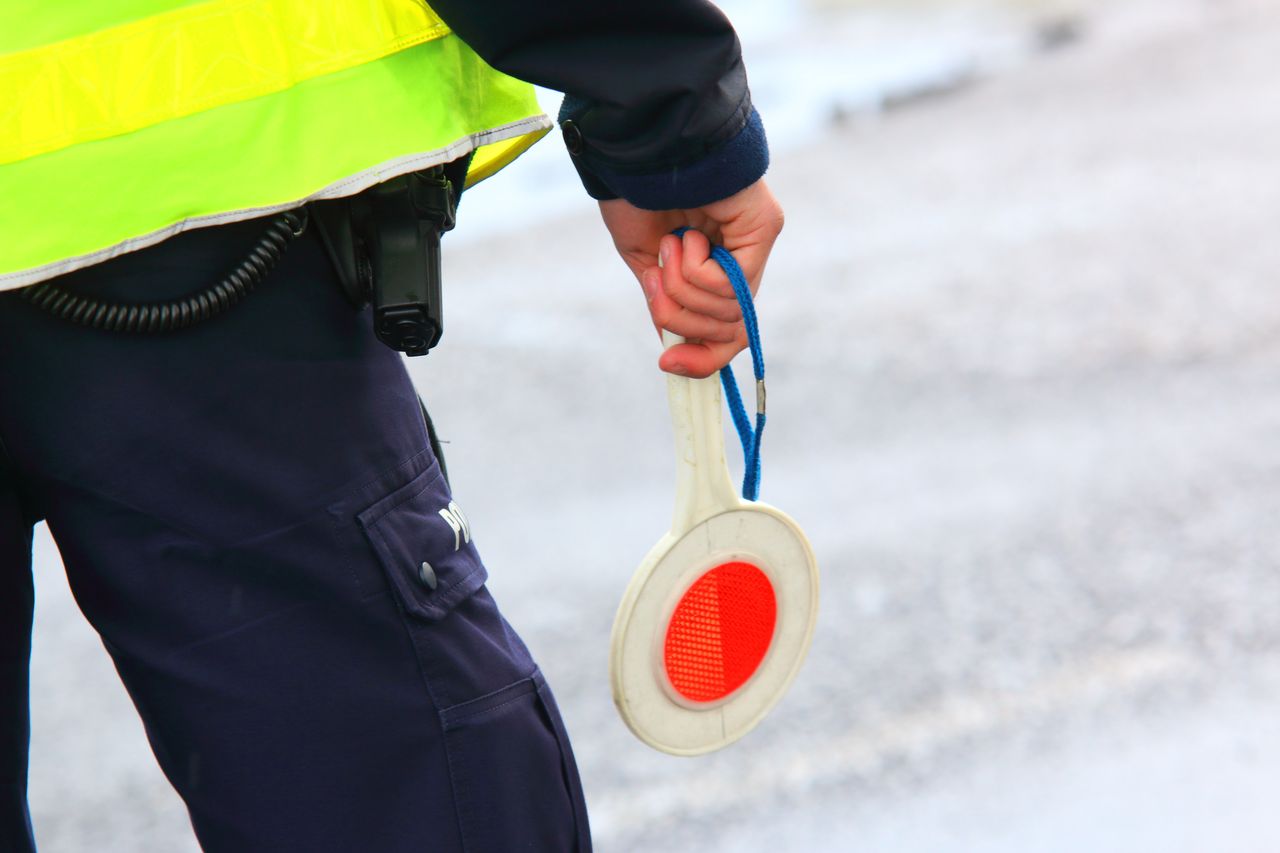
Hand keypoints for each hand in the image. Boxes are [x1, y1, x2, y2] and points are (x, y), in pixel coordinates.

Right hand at [598, 179, 783, 376]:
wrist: (636, 147)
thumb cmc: (634, 192)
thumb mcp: (644, 264)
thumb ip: (666, 305)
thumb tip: (675, 348)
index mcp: (712, 267)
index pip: (723, 331)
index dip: (701, 360)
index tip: (667, 366)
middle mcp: (740, 259)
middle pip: (726, 330)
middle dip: (681, 319)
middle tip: (659, 275)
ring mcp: (755, 244)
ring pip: (726, 312)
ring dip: (683, 287)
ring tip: (672, 243)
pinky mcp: (764, 227)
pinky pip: (731, 286)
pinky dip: (697, 273)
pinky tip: (687, 237)